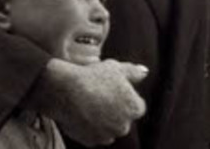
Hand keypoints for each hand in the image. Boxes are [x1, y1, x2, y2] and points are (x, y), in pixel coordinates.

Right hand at [30, 58, 147, 146]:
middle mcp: (124, 126)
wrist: (65, 91)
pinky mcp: (91, 142)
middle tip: (100, 95)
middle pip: (123, 118)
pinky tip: (82, 113)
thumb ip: (133, 72)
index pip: (137, 105)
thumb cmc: (92, 77)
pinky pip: (94, 135)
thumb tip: (144, 72)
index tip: (114, 89)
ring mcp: (107, 136)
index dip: (126, 96)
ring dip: (103, 120)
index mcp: (134, 108)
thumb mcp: (115, 67)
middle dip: (115, 110)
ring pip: (109, 128)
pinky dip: (90, 127)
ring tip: (89, 103)